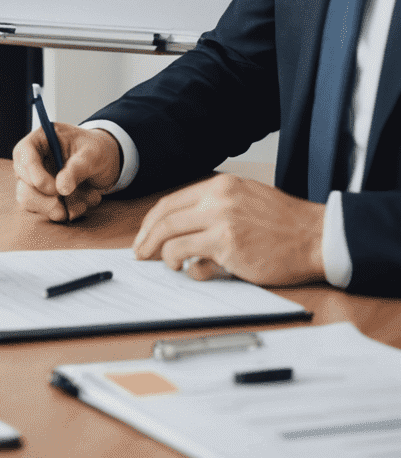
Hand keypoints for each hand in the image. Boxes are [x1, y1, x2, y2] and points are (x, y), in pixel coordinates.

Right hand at [13, 122, 121, 222]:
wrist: (104, 162)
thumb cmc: (96, 149)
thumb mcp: (92, 153)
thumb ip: (77, 167)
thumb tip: (61, 189)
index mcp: (40, 139)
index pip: (24, 155)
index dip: (37, 176)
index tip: (57, 191)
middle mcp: (32, 159)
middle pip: (23, 183)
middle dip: (46, 200)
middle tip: (69, 207)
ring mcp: (34, 178)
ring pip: (29, 201)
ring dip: (57, 209)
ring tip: (83, 204)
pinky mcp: (42, 194)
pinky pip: (44, 210)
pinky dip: (65, 212)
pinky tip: (82, 204)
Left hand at [132, 173, 325, 284]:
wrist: (317, 236)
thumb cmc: (284, 223)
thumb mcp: (245, 199)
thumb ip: (215, 208)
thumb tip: (184, 228)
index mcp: (218, 186)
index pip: (171, 202)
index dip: (152, 221)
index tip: (144, 235)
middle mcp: (216, 199)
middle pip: (165, 218)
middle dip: (147, 237)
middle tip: (139, 253)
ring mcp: (221, 221)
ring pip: (172, 236)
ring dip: (162, 253)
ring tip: (166, 263)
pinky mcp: (229, 246)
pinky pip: (191, 256)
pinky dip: (184, 265)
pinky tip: (188, 270)